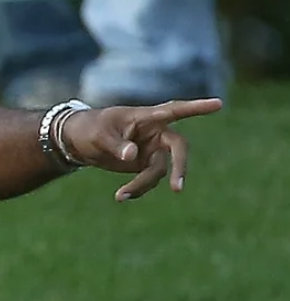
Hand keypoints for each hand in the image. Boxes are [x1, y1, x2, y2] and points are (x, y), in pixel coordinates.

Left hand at [61, 98, 222, 201]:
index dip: (196, 108)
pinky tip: (123, 195)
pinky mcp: (146, 164)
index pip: (175, 110)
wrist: (80, 141)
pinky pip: (150, 179)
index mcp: (147, 117)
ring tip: (120, 196)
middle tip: (177, 189)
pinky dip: (138, 188)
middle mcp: (156, 132)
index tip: (219, 104)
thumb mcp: (99, 136)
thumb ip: (117, 145)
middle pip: (178, 148)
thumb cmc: (91, 129)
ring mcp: (153, 149)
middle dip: (179, 167)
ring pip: (161, 170)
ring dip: (143, 184)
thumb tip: (133, 156)